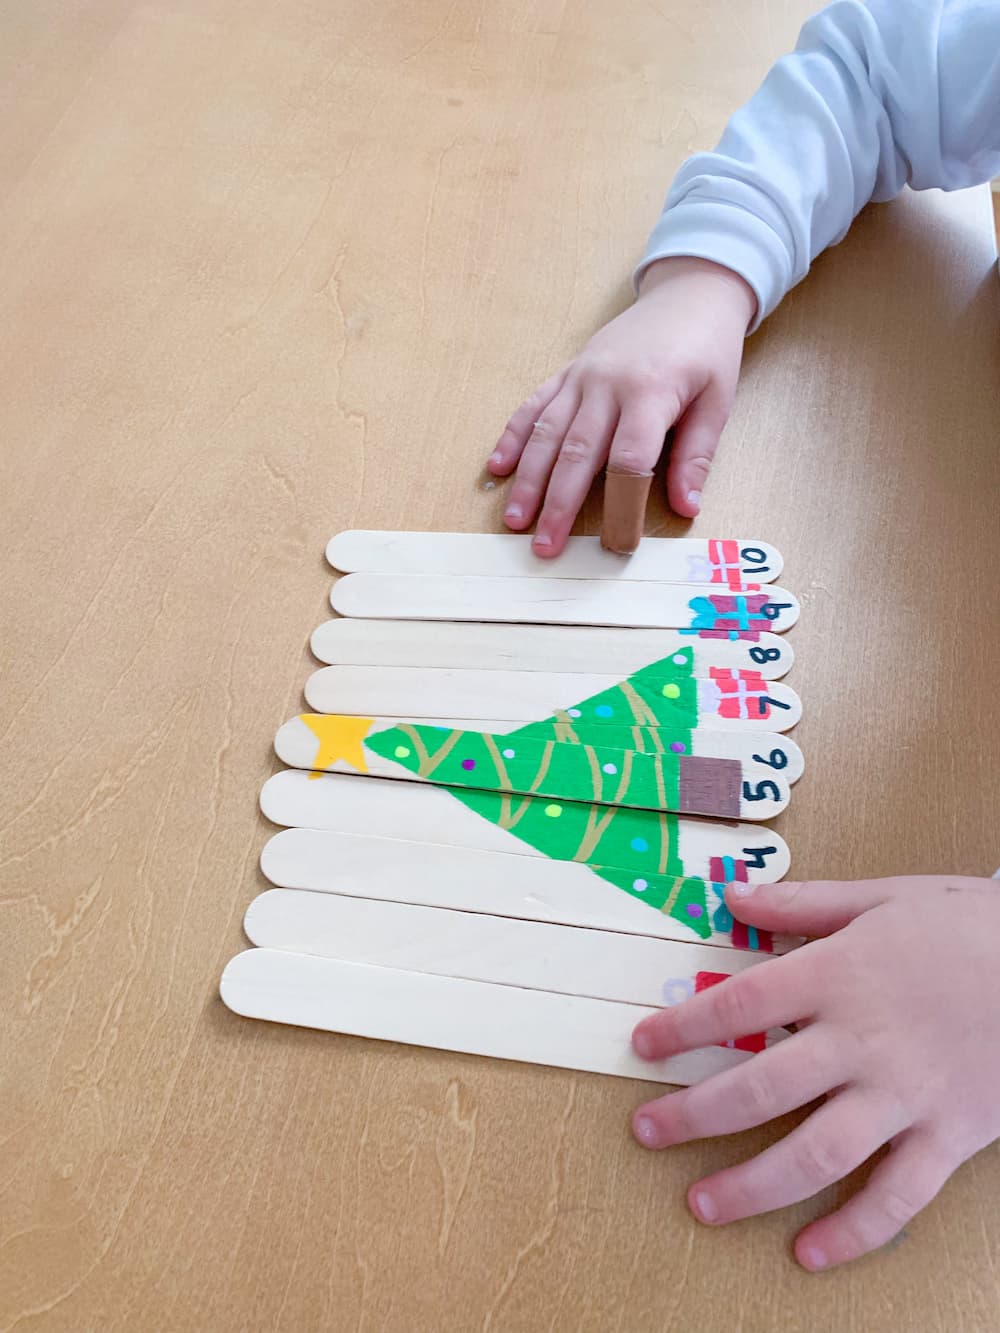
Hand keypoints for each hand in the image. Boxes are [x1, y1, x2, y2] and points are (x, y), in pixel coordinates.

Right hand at [487, 257, 755, 555]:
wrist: (688, 293)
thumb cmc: (707, 351)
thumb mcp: (718, 401)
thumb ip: (696, 455)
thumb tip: (686, 507)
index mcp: (651, 393)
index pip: (629, 461)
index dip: (622, 506)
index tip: (618, 543)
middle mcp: (607, 384)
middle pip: (577, 453)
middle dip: (559, 505)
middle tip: (546, 547)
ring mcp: (581, 377)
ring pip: (547, 434)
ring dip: (528, 480)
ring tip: (515, 521)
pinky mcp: (567, 372)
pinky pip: (533, 407)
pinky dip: (513, 438)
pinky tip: (497, 469)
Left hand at [630, 875, 999, 1269]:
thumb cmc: (966, 924)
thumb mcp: (880, 897)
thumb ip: (802, 902)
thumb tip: (733, 896)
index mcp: (837, 976)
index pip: (739, 1006)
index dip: (683, 1028)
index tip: (642, 1045)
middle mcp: (861, 1041)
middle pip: (761, 1088)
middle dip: (694, 1116)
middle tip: (647, 1132)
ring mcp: (905, 1096)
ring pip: (816, 1154)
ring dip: (753, 1186)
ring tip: (702, 1205)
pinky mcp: (949, 1135)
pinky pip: (898, 1197)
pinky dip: (855, 1233)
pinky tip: (810, 1253)